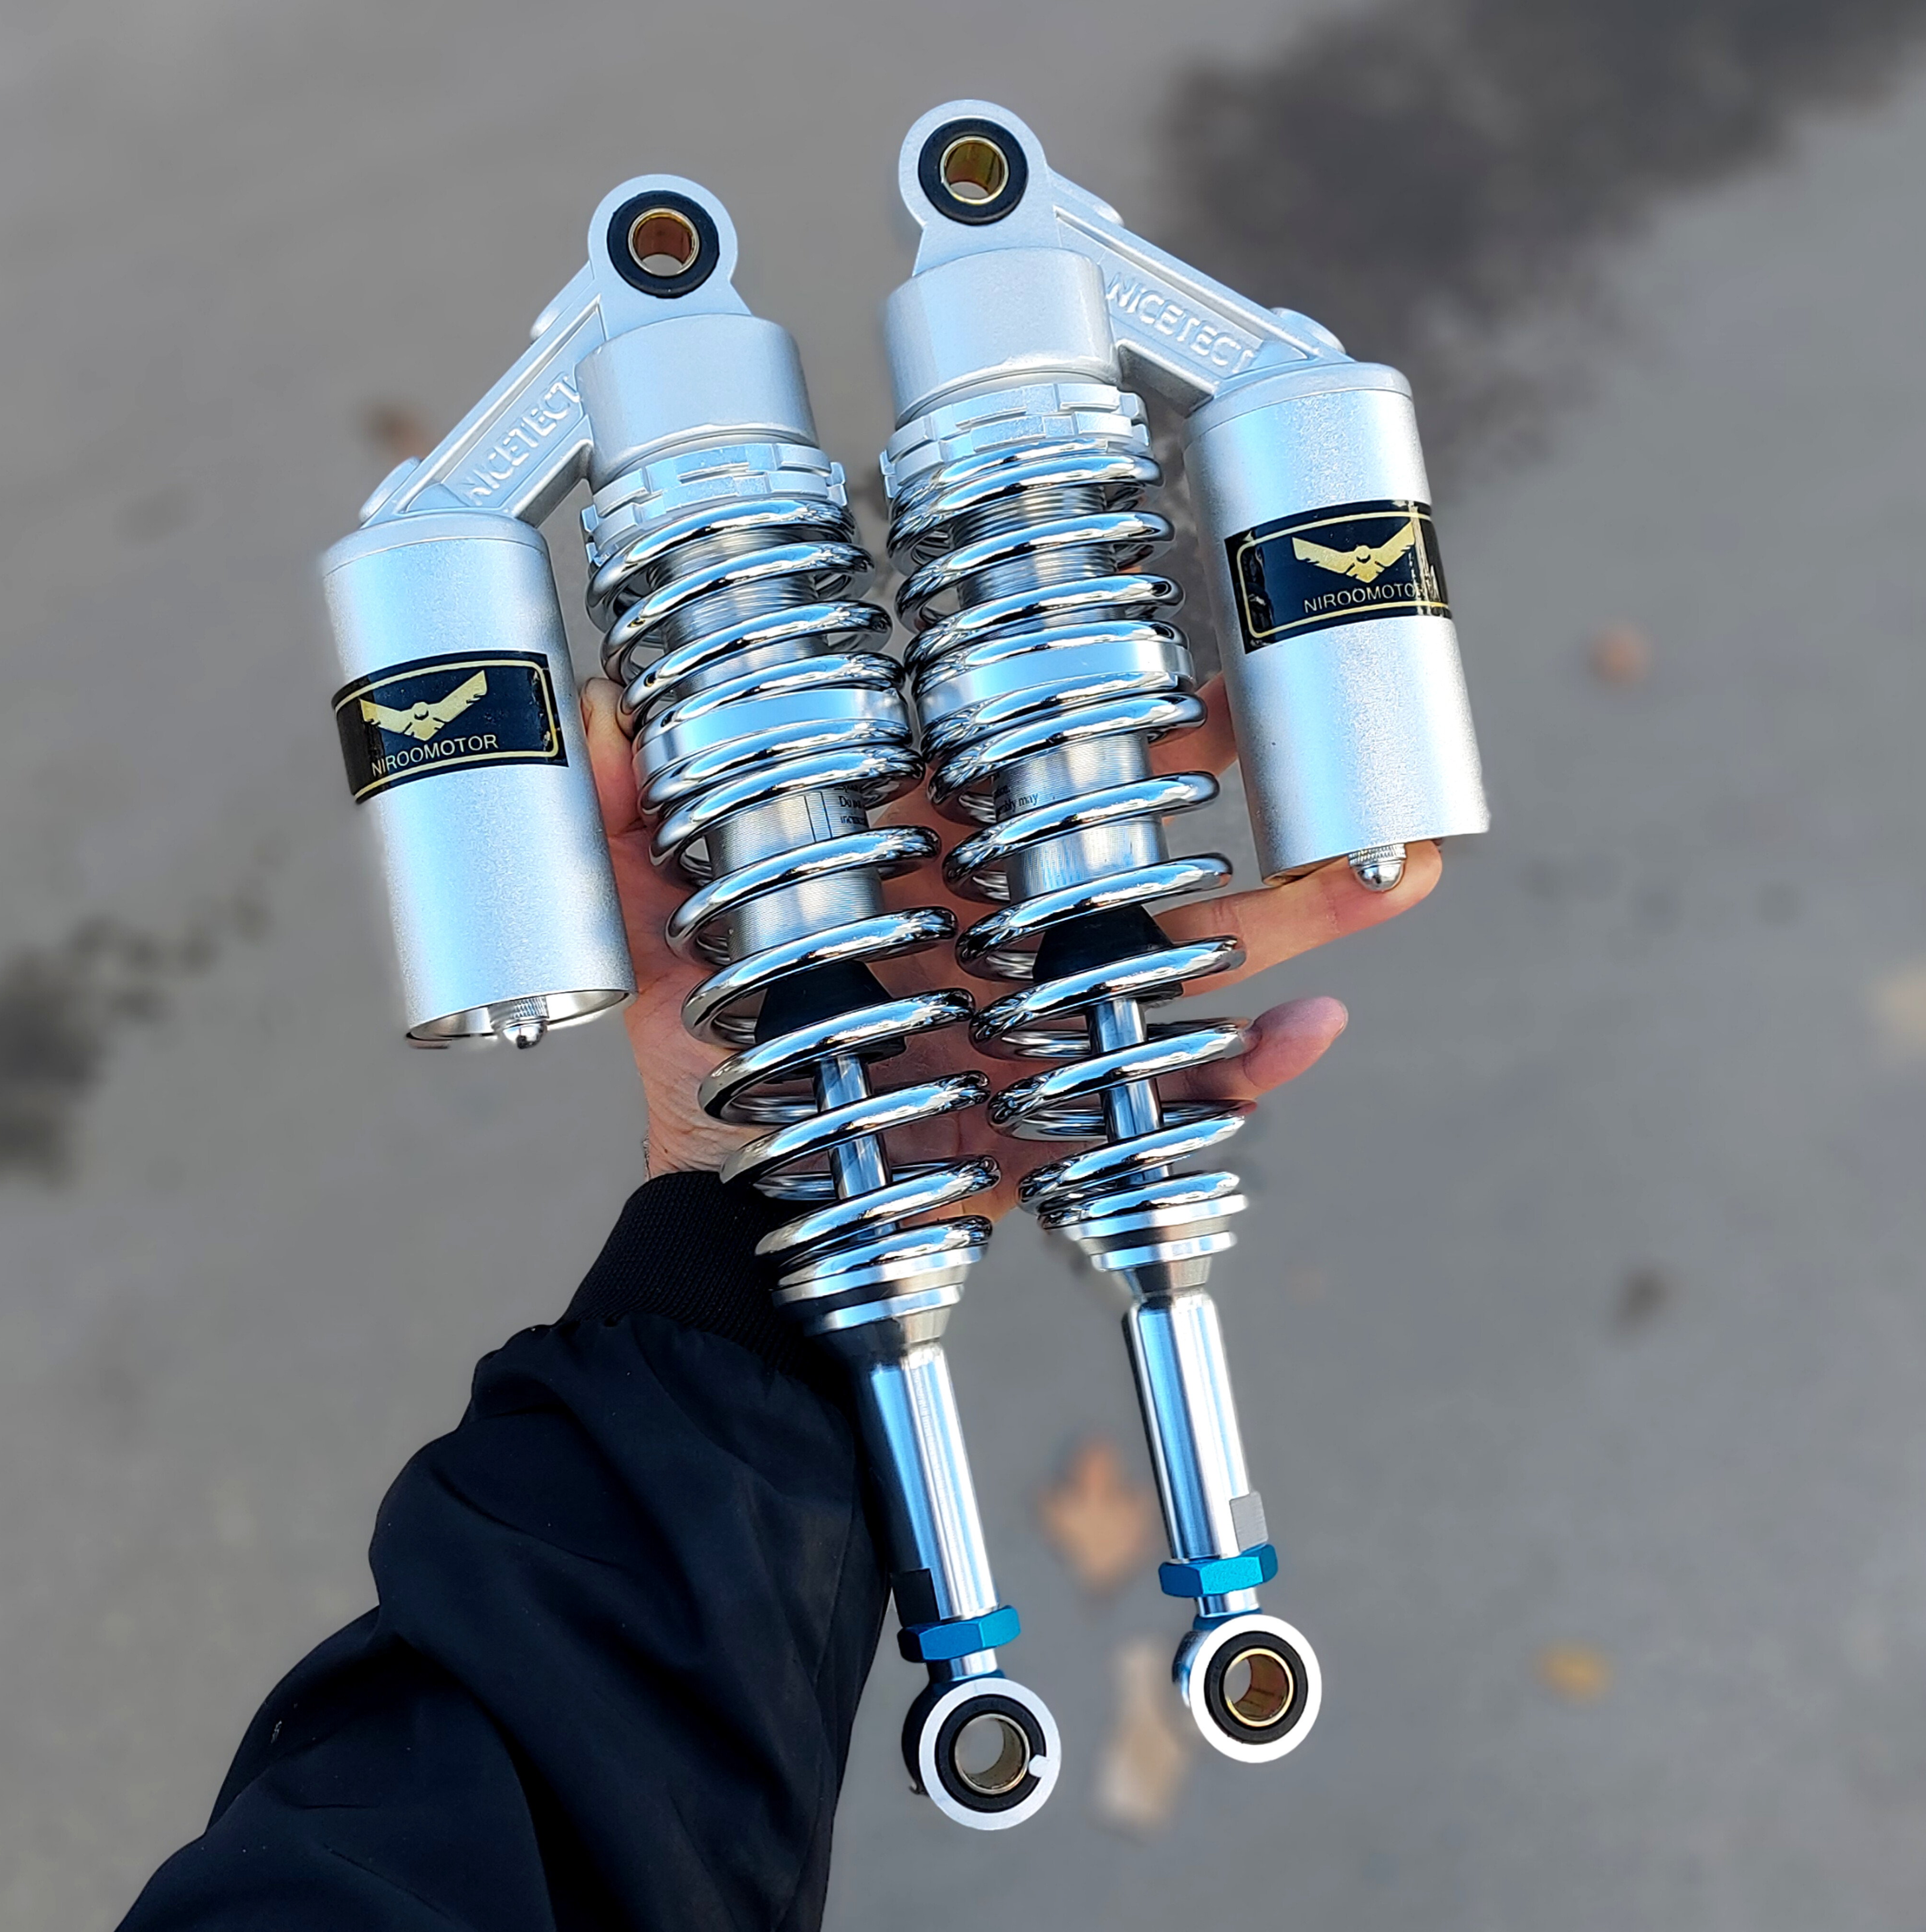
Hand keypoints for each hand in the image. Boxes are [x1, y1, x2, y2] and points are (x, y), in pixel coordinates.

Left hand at [579, 675, 1439, 1220]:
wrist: (742, 1221)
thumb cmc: (709, 1070)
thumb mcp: (658, 941)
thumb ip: (630, 825)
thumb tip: (602, 705)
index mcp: (932, 867)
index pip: (1028, 765)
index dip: (1095, 703)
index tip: (1155, 647)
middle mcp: (1011, 926)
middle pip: (1140, 839)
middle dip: (1222, 784)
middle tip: (1291, 726)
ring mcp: (1057, 1013)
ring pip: (1195, 952)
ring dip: (1297, 917)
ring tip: (1392, 875)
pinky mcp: (1080, 1101)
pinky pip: (1189, 1084)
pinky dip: (1256, 1068)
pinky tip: (1316, 1036)